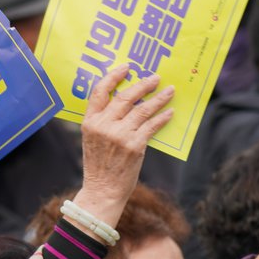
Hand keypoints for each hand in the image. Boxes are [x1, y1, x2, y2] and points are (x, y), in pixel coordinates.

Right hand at [72, 64, 173, 232]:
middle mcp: (103, 126)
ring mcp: (119, 135)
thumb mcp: (93, 139)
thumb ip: (104, 121)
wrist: (102, 191)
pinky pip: (152, 126)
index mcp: (89, 122)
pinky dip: (162, 118)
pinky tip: (169, 112)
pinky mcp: (134, 146)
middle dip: (143, 85)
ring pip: (142, 109)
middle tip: (156, 78)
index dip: (113, 76)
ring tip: (169, 91)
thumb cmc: (100, 166)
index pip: (99, 91)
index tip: (127, 67)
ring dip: (159, 98)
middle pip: (125, 97)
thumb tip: (128, 103)